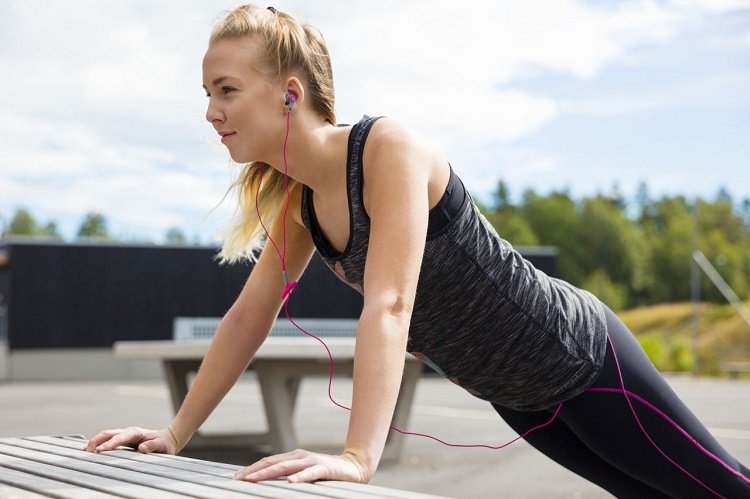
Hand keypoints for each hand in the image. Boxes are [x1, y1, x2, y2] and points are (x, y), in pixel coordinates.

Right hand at [84, 426, 179, 454]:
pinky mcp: (122, 439)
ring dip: (95, 441)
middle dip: (97, 440)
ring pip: (106, 435)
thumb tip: (142, 448)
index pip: (120, 438)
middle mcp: (128, 432)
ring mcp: (124, 434)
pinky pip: (108, 439)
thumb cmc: (163, 443)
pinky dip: (98, 443)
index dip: (109, 444)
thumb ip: (152, 446)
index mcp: (136, 433)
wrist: (166, 439)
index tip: (99, 450)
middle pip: (109, 433)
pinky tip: (90, 449)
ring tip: (84, 450)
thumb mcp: (161, 445)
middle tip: (87, 450)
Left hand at [234, 449, 370, 483]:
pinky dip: (300, 477)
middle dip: (254, 471)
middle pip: (272, 463)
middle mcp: (300, 456)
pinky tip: (291, 482)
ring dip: (268, 473)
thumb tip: (268, 480)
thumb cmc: (326, 472)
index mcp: (293, 456)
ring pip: (286, 467)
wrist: (353, 467)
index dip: (252, 468)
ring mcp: (311, 461)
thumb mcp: (304, 472)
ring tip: (254, 479)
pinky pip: (309, 473)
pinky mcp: (324, 468)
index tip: (237, 477)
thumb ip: (289, 474)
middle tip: (239, 479)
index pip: (268, 462)